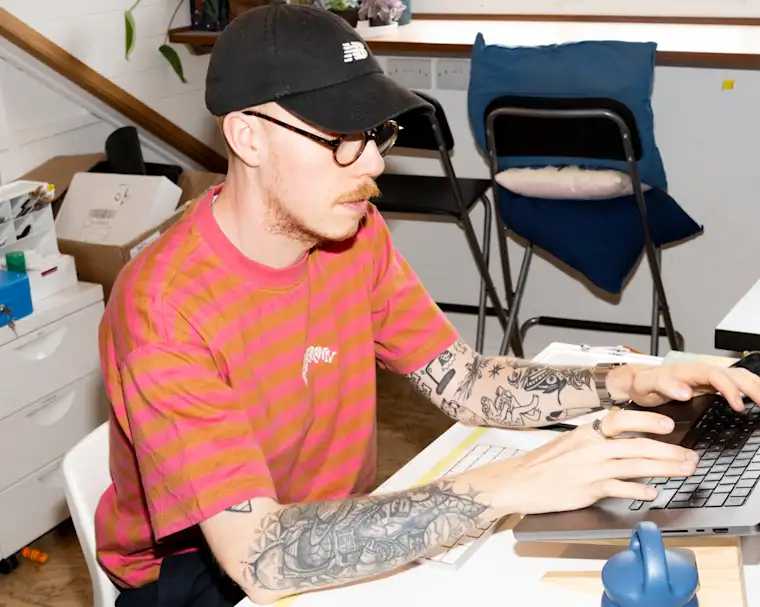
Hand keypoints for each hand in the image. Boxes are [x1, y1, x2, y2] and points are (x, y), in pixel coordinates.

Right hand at [485, 409, 698, 515]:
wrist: (517, 481)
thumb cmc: (540, 464)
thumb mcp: (568, 443)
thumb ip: (594, 440)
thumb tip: (620, 440)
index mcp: (586, 433)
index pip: (622, 419)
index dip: (647, 420)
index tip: (668, 424)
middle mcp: (591, 448)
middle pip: (637, 445)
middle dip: (668, 450)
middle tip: (689, 455)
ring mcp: (591, 469)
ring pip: (635, 465)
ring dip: (664, 468)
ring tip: (683, 471)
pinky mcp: (589, 489)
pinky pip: (620, 488)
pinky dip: (639, 491)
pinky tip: (653, 493)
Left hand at [607, 362, 759, 411]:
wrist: (638, 381)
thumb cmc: (643, 383)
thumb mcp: (646, 385)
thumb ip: (664, 386)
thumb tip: (685, 392)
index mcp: (689, 370)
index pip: (717, 376)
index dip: (730, 390)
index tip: (738, 406)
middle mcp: (701, 371)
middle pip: (735, 374)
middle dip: (753, 387)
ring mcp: (708, 377)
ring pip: (739, 377)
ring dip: (756, 387)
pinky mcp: (710, 384)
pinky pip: (735, 383)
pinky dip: (750, 389)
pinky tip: (757, 399)